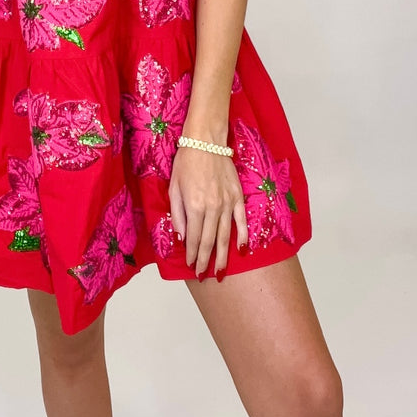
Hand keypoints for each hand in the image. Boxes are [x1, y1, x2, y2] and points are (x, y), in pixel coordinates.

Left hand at [168, 141, 247, 278]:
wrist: (205, 141)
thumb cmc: (186, 162)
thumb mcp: (174, 187)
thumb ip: (177, 214)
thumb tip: (181, 237)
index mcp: (194, 206)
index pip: (193, 238)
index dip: (191, 254)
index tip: (190, 265)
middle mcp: (212, 207)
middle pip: (209, 241)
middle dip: (205, 261)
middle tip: (204, 275)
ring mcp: (227, 203)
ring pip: (225, 236)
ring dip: (222, 256)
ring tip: (221, 272)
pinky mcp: (237, 196)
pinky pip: (241, 221)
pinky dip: (242, 236)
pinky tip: (242, 250)